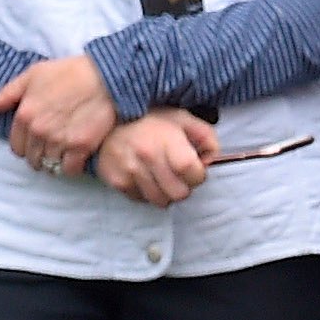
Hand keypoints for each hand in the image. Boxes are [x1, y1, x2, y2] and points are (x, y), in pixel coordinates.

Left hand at [0, 50, 120, 175]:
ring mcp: (59, 140)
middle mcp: (39, 131)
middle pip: (33, 158)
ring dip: (55, 162)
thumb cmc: (69, 72)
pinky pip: (70, 169)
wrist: (105, 77)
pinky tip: (76, 158)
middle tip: (50, 148)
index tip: (35, 142)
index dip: (25, 146)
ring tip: (63, 154)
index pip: (16, 146)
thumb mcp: (33, 74)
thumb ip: (8, 93)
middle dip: (39, 155)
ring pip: (50, 165)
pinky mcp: (81, 147)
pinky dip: (72, 167)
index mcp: (24, 115)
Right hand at [94, 107, 215, 205]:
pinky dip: (145, 192)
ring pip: (160, 201)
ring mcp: (130, 171)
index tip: (193, 169)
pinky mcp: (116, 181)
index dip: (198, 175)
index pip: (193, 174)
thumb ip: (206, 137)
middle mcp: (147, 157)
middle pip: (179, 194)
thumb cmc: (151, 120)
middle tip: (177, 175)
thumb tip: (211, 161)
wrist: (107, 120)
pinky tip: (143, 176)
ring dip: (165, 192)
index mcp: (167, 140)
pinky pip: (140, 199)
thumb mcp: (183, 119)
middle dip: (183, 187)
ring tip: (160, 175)